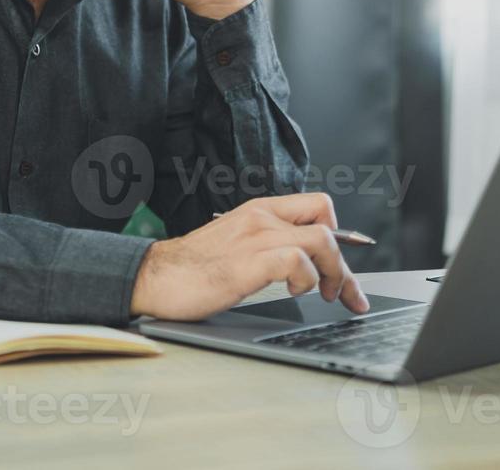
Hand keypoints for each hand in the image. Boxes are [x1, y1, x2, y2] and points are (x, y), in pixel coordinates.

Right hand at [129, 193, 369, 320]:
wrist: (154, 277)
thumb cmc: (193, 268)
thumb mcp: (237, 245)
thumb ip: (267, 244)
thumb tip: (303, 264)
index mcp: (259, 210)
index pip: (317, 206)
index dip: (339, 235)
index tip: (344, 264)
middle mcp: (261, 217)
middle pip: (327, 224)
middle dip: (345, 263)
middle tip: (344, 291)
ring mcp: (255, 238)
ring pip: (321, 241)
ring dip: (333, 272)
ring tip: (324, 293)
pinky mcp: (249, 263)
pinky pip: (297, 261)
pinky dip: (307, 279)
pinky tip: (294, 291)